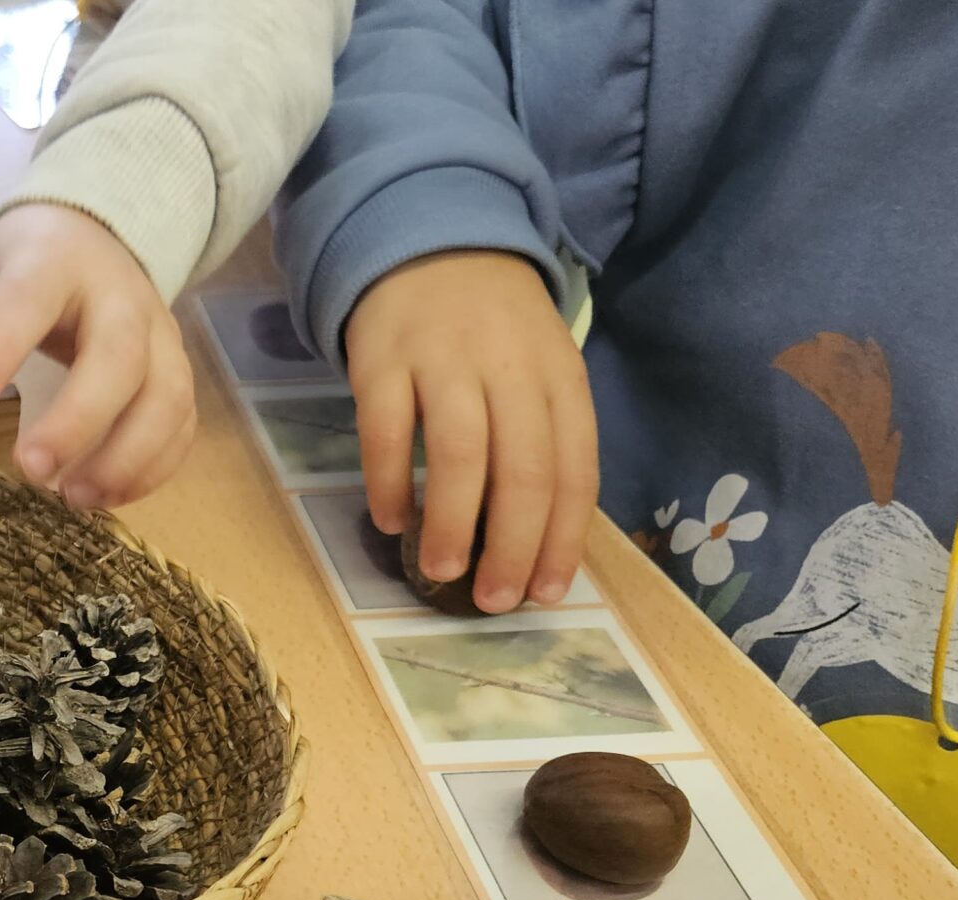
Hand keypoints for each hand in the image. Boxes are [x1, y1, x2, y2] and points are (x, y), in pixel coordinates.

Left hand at [0, 204, 195, 509]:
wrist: (95, 236)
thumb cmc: (27, 266)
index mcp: (54, 262)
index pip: (31, 299)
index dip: (2, 348)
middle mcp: (120, 295)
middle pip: (120, 356)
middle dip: (78, 420)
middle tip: (32, 470)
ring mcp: (161, 333)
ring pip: (167, 397)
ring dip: (126, 458)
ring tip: (74, 498)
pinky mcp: (179, 369)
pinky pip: (183, 423)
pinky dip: (153, 468)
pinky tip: (107, 496)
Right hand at [343, 250, 598, 611]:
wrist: (431, 241)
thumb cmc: (493, 330)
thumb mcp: (540, 371)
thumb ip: (544, 440)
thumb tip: (536, 543)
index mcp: (560, 377)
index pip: (574, 469)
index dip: (563, 538)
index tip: (547, 593)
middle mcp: (509, 367)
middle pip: (523, 469)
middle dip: (513, 545)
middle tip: (494, 600)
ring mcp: (444, 360)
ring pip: (460, 454)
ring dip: (453, 524)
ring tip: (441, 572)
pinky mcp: (383, 358)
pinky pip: (387, 431)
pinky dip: (391, 482)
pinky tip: (391, 519)